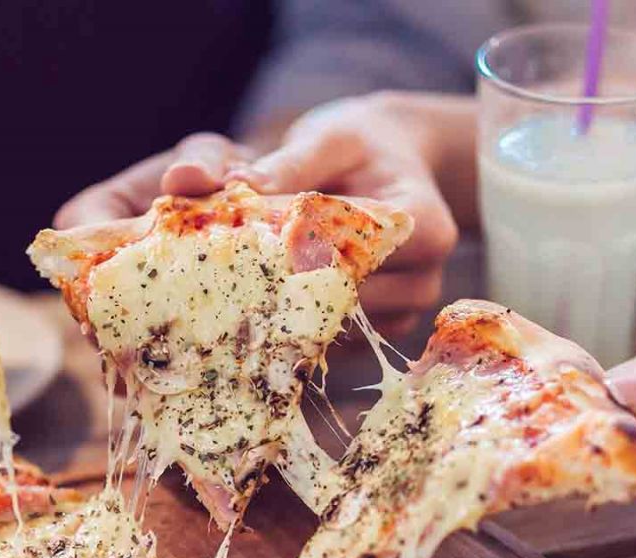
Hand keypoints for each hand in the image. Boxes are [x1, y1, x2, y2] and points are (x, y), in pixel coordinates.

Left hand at [56, 93, 459, 336]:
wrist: (394, 165)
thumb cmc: (359, 145)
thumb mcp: (327, 139)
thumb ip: (284, 164)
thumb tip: (216, 182)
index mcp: (423, 222)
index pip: (363, 251)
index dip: (303, 256)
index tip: (245, 257)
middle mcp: (425, 275)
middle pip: (347, 297)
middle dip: (284, 293)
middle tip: (211, 294)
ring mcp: (407, 310)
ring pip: (339, 326)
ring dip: (284, 319)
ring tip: (221, 310)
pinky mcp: (384, 331)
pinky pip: (338, 340)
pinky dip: (296, 332)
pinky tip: (249, 323)